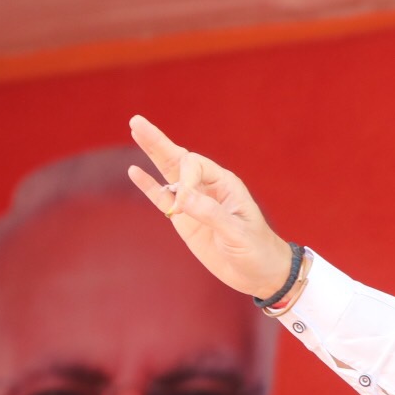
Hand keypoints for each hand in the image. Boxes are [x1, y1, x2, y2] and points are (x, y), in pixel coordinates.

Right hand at [126, 116, 294, 298]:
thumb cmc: (257, 250)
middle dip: (159, 142)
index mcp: (225, 185)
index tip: (182, 206)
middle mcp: (208, 188)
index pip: (194, 166)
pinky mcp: (184, 220)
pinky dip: (149, 186)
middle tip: (137, 121)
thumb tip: (182, 198)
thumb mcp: (237, 234)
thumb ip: (211, 215)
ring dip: (152, 155)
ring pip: (168, 175)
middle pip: (179, 159)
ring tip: (135, 131)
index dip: (183, 180)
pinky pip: (163, 199)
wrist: (260, 274)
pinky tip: (134, 171)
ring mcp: (194, 203)